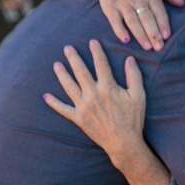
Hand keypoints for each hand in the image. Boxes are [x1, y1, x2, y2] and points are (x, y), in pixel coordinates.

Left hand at [44, 40, 147, 170]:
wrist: (123, 143)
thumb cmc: (133, 119)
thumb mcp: (138, 96)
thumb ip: (134, 76)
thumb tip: (130, 59)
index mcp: (107, 87)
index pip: (100, 64)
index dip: (96, 51)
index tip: (92, 41)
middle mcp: (92, 94)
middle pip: (80, 71)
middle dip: (73, 58)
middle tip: (67, 48)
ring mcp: (83, 106)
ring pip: (69, 86)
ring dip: (62, 74)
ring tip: (56, 64)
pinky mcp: (79, 118)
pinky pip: (63, 109)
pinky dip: (54, 103)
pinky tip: (46, 96)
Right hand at [86, 0, 184, 51]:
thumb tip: (183, 3)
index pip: (159, 10)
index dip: (163, 23)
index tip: (167, 36)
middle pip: (147, 18)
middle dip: (153, 33)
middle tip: (159, 48)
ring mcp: (123, 3)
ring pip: (133, 20)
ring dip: (140, 34)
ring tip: (147, 47)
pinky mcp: (110, 6)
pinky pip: (115, 20)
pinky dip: (119, 30)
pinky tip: (125, 40)